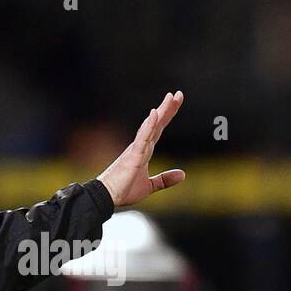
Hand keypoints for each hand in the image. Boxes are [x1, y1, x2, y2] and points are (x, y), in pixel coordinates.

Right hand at [96, 91, 185, 207]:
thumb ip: (165, 179)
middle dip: (167, 108)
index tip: (176, 102)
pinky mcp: (132, 156)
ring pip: (150, 127)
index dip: (167, 115)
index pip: (158, 129)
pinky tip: (155, 114)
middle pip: (156, 123)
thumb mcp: (150, 186)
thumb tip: (182, 174)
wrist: (107, 197)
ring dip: (161, 112)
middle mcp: (140, 146)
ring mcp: (136, 149)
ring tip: (169, 98)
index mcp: (144, 151)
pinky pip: (142, 138)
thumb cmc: (123, 190)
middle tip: (178, 94)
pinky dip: (149, 126)